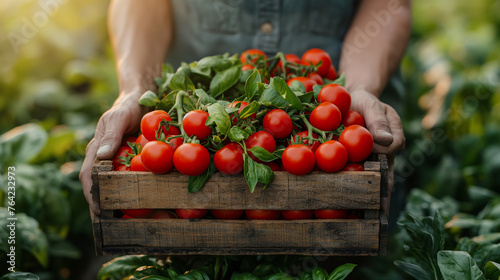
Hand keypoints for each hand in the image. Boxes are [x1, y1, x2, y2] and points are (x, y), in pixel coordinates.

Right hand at [79, 92, 146, 215]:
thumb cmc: (127, 107)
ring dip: (113, 205)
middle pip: (96, 187)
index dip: (91, 195)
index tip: (99, 211)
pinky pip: (125, 181)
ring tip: (121, 224)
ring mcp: (115, 162)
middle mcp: (103, 158)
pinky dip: (127, 195)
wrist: (139, 100)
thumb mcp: (119, 117)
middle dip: (99, 207)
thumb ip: (111, 135)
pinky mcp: (127, 163)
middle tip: (108, 227)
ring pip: (110, 187)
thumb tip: (102, 156)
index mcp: (96, 149)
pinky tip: (136, 209)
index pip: (88, 176)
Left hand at [350, 89, 404, 216]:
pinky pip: (360, 177)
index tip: (376, 172)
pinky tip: (352, 209)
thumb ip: (378, 120)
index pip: (391, 151)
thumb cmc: (363, 101)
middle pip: (387, 176)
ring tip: (368, 219)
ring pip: (375, 181)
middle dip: (384, 197)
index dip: (383, 160)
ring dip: (372, 199)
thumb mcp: (371, 104)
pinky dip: (357, 191)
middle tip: (380, 216)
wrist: (351, 101)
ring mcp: (374, 160)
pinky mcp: (360, 162)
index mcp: (394, 138)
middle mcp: (387, 153)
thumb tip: (386, 142)